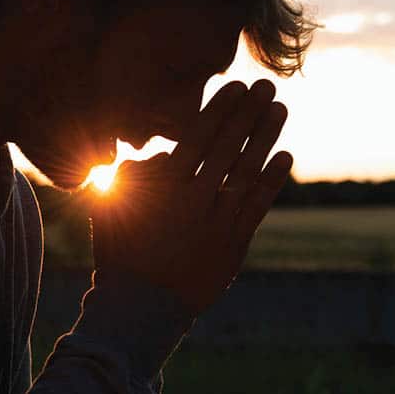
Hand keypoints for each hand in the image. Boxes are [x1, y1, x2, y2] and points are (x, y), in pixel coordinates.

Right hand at [87, 79, 292, 314]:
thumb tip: (155, 156)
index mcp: (164, 188)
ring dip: (265, 137)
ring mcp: (218, 222)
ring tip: (278, 111)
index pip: (197, 138)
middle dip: (247, 113)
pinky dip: (273, 181)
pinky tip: (285, 157)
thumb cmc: (120, 255)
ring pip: (247, 171)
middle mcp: (195, 199)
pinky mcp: (234, 244)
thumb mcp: (110, 209)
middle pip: (227, 147)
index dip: (219, 110)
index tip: (234, 87)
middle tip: (264, 86)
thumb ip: (129, 176)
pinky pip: (258, 206)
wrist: (142, 307)